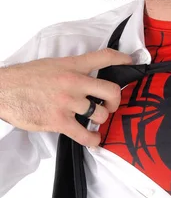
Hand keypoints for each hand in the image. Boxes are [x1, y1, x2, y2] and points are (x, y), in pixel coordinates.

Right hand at [0, 48, 132, 146]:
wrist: (4, 90)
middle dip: (116, 101)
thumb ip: (71, 69)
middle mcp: (74, 82)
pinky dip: (93, 140)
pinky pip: (85, 134)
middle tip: (111, 105)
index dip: (122, 58)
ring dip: (100, 120)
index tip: (131, 62)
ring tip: (94, 121)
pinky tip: (94, 140)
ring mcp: (68, 102)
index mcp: (72, 65)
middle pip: (111, 90)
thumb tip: (86, 76)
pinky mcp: (59, 120)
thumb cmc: (25, 78)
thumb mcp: (52, 64)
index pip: (104, 57)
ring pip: (100, 114)